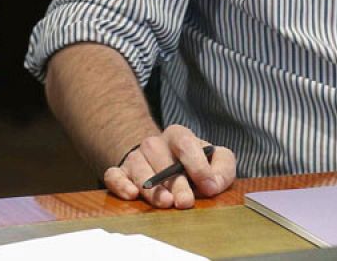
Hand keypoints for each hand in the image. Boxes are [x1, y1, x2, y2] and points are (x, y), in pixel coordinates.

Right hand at [102, 124, 236, 208]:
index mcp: (178, 135)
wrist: (163, 159)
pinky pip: (114, 176)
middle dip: (176, 183)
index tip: (208, 185)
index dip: (197, 165)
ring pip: (140, 170)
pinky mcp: (120, 172)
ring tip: (166, 203)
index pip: (186, 144)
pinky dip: (121, 185)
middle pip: (162, 161)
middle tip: (186, 202)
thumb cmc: (195, 162)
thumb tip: (212, 185)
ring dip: (153, 189)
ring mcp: (135, 157)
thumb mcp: (216, 159)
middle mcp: (154, 143)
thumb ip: (222, 169)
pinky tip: (132, 194)